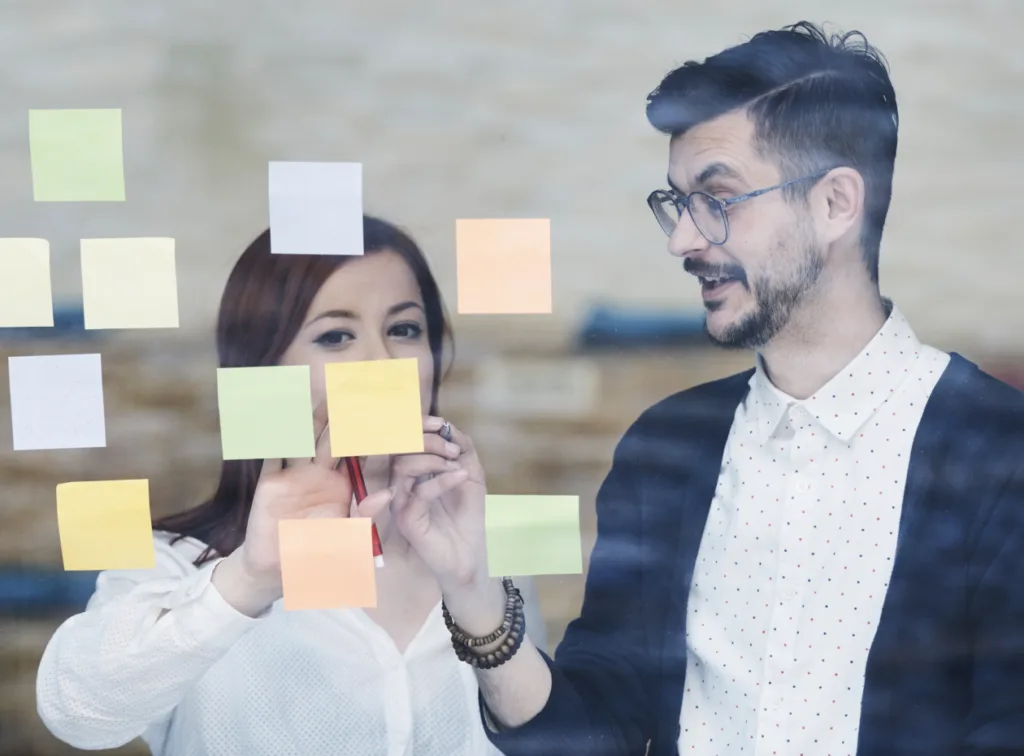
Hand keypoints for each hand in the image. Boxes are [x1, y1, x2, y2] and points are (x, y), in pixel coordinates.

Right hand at [215, 406, 392, 612]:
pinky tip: (279, 418)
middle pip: (332, 437)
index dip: (368, 430)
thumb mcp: (348, 538)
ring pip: (304, 439)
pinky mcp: (270, 483)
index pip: (358, 451)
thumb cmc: (318, 556)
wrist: (281, 572)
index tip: (380, 409)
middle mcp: (319, 474)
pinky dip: (274, 437)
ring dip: (311, 419)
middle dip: (342, 415)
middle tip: (353, 390)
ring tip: (322, 397)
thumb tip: (389, 492)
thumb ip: (366, 515)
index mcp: (341, 484)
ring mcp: (294, 475)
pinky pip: (272, 456)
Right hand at [389, 416, 490, 593]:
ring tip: (457, 466)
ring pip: (403, 468)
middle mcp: (401, 485)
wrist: (469, 554)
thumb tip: (449, 427)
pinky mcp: (407, 520)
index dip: (418, 428)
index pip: (404, 442)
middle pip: (400, 450)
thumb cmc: (466, 515)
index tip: (440, 423)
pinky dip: (441, 480)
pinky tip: (459, 476)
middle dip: (428, 442)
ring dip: (433, 459)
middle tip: (453, 450)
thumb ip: (462, 449)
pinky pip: (418, 493)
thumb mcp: (470, 475)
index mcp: (412, 472)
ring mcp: (401, 502)